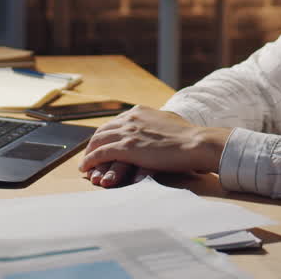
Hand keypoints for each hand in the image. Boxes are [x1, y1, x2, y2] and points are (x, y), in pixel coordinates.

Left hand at [78, 107, 231, 185]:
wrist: (194, 143)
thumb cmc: (188, 137)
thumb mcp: (169, 122)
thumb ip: (157, 124)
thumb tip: (158, 128)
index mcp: (140, 111)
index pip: (115, 122)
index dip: (105, 134)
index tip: (101, 144)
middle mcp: (130, 118)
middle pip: (102, 130)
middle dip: (93, 144)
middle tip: (88, 155)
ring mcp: (127, 132)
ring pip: (98, 141)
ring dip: (88, 154)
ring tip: (85, 165)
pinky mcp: (126, 147)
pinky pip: (100, 154)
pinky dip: (90, 161)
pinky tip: (86, 168)